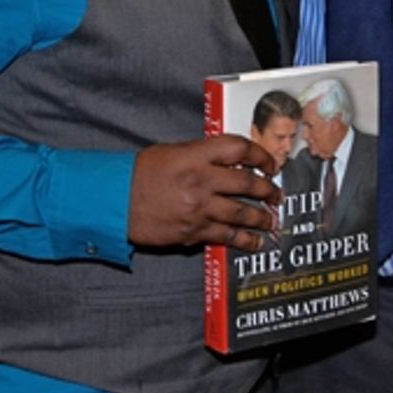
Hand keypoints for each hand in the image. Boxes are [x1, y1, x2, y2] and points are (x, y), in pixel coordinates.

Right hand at [128, 135, 280, 250]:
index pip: (239, 149)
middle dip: (268, 190)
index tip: (270, 163)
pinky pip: (227, 237)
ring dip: (261, 218)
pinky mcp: (193, 232)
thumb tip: (230, 162)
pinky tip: (255, 243)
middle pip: (248, 184)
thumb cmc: (140, 173)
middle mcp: (202, 181)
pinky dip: (245, 241)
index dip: (261, 155)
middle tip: (276, 194)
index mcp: (196, 155)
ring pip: (242, 214)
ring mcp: (199, 209)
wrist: (115, 202)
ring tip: (271, 220)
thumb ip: (202, 155)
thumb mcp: (173, 152)